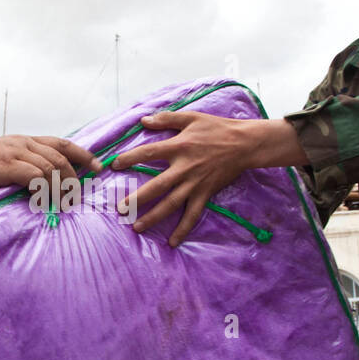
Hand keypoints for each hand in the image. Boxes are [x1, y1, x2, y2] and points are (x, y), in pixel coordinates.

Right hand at [0, 135, 101, 192]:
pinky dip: (44, 189)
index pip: (61, 143)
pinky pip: (35, 176)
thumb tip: (45, 180)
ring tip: (64, 203)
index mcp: (25, 140)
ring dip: (61, 187)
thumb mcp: (4, 158)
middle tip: (78, 196)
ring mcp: (15, 152)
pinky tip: (45, 200)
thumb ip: (24, 162)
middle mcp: (23, 142)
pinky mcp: (6, 165)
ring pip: (51, 167)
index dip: (82, 154)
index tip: (97, 166)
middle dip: (74, 177)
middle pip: (60, 156)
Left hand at [109, 112, 307, 246]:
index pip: (148, 153)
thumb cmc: (217, 128)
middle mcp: (184, 168)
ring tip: (137, 227)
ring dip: (153, 217)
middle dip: (136, 199)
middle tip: (120, 209)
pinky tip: (172, 242)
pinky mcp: (205, 194)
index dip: (130, 159)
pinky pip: (192, 215)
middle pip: (156, 186)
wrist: (244, 144)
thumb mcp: (191, 117)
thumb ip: (166, 119)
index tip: (114, 165)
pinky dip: (183, 229)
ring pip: (171, 204)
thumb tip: (143, 120)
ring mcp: (195, 184)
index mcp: (178, 147)